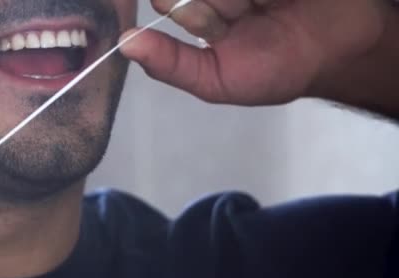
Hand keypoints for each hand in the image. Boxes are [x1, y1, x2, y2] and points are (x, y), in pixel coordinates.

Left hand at [120, 0, 393, 105]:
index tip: (211, 23)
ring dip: (234, 2)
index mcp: (196, 14)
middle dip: (206, 5)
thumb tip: (125, 43)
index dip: (177, 6)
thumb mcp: (217, 81)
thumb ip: (172, 64)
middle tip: (237, 17)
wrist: (340, 48)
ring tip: (260, 9)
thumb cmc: (274, 71)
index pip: (168, 1)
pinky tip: (266, 5)